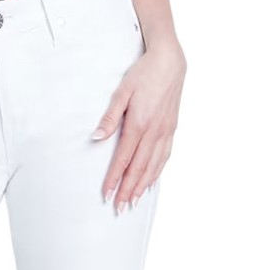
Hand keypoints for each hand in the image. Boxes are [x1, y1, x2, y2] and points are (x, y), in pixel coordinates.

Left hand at [93, 36, 186, 212]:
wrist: (170, 62)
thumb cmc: (144, 74)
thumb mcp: (122, 91)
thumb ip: (110, 117)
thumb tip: (97, 137)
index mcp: (139, 123)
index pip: (123, 159)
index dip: (114, 178)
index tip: (107, 193)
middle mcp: (154, 131)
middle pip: (139, 168)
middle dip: (128, 189)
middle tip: (119, 207)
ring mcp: (165, 131)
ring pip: (154, 166)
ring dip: (143, 185)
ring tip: (134, 201)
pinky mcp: (172, 129)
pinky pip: (165, 156)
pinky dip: (157, 172)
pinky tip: (152, 180)